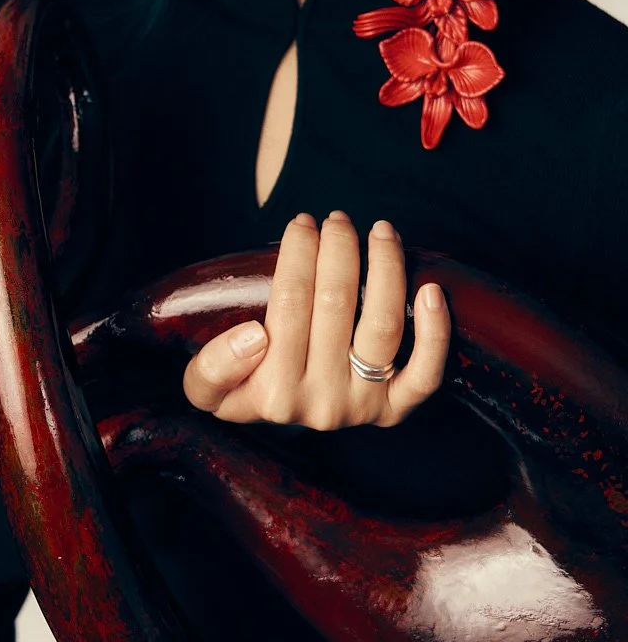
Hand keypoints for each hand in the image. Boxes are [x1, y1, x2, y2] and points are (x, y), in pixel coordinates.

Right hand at [183, 212, 449, 428]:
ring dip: (384, 268)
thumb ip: (214, 366)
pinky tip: (431, 289)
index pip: (288, 305)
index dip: (297, 254)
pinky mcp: (395, 410)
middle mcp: (322, 403)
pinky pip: (425, 373)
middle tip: (335, 219)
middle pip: (335, 305)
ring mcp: (362, 407)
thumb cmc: (243, 388)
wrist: (278, 422)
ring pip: (381, 327)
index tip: (301, 223)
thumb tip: (255, 336)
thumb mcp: (206, 385)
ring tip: (378, 231)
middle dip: (338, 249)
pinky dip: (435, 332)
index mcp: (274, 393)